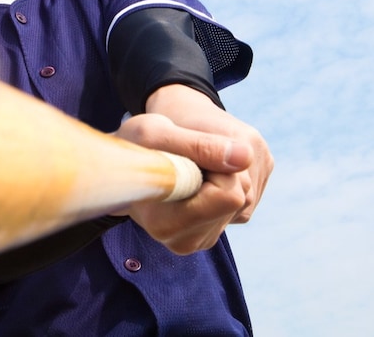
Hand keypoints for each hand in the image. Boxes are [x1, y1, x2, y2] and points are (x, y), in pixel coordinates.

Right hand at [113, 85, 272, 253]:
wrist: (127, 164)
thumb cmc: (135, 146)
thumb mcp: (156, 132)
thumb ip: (199, 145)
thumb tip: (245, 156)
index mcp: (166, 224)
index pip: (228, 195)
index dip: (216, 165)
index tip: (187, 155)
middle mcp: (185, 241)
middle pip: (241, 196)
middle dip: (221, 170)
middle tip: (186, 160)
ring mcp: (201, 239)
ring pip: (246, 198)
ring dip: (225, 174)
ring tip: (189, 169)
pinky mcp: (213, 233)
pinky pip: (245, 202)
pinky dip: (227, 182)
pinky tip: (199, 178)